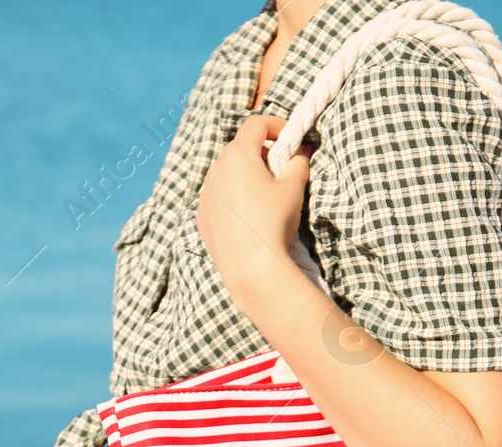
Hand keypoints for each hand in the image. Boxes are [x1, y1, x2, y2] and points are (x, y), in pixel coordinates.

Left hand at [195, 115, 312, 315]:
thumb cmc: (274, 221)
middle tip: (281, 171)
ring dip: (246, 176)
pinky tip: (249, 218)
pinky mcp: (202, 217)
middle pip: (240, 148)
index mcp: (237, 155)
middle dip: (262, 153)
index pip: (256, 124)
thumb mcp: (294, 187)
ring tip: (266, 198)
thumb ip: (298, 163)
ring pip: (227, 174)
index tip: (290, 137)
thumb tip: (299, 154)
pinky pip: (219, 198)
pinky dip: (233, 198)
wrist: (252, 267)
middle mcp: (215, 169)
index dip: (276, 125)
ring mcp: (205, 194)